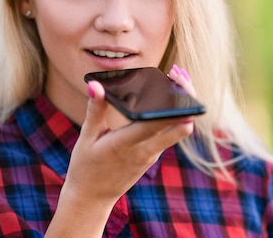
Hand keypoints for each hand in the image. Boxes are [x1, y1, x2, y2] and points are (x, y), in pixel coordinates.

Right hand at [47, 66, 195, 235]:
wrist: (92, 198)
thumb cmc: (86, 166)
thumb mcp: (87, 137)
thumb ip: (95, 109)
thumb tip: (96, 85)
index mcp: (126, 145)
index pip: (156, 123)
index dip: (173, 103)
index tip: (174, 79)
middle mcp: (145, 151)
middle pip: (180, 126)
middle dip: (187, 100)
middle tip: (178, 74)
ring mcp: (152, 155)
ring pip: (178, 130)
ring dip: (182, 105)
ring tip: (175, 76)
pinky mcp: (153, 156)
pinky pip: (169, 133)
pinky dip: (173, 114)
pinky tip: (167, 94)